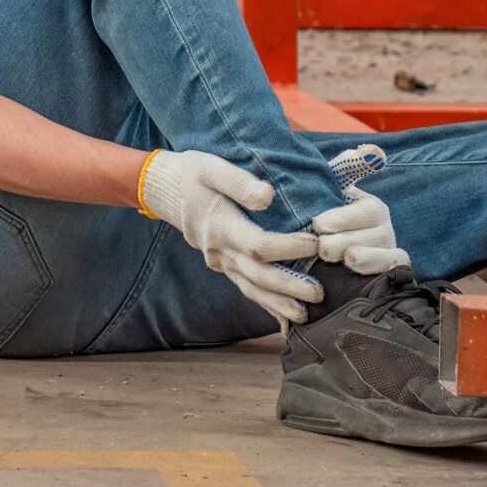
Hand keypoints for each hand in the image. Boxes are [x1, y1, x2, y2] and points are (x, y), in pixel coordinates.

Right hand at [138, 150, 321, 325]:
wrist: (167, 190)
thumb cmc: (193, 174)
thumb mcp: (211, 168)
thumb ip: (239, 182)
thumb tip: (268, 195)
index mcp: (220, 226)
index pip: (257, 245)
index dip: (288, 248)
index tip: (316, 243)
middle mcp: (220, 251)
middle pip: (257, 275)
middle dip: (288, 287)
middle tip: (319, 293)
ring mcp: (220, 262)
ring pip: (251, 289)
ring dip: (278, 304)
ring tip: (305, 316)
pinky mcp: (223, 265)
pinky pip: (246, 288)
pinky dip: (266, 304)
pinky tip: (283, 318)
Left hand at [312, 142, 408, 275]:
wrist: (316, 258)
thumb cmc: (322, 217)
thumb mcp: (329, 191)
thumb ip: (345, 167)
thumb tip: (371, 151)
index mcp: (371, 207)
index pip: (367, 210)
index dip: (344, 217)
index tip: (318, 224)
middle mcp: (385, 229)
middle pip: (376, 235)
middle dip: (347, 240)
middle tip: (321, 247)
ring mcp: (389, 253)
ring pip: (388, 256)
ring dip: (364, 258)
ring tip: (340, 260)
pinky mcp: (391, 275)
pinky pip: (395, 274)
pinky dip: (379, 274)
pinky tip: (357, 276)